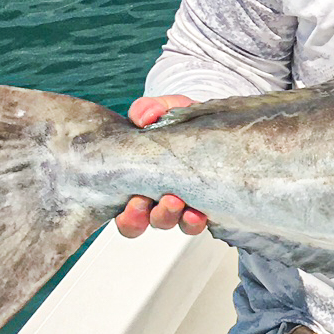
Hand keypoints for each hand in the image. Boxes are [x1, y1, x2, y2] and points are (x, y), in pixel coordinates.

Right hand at [114, 95, 208, 237]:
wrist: (208, 122)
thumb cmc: (176, 121)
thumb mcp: (161, 110)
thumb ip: (148, 109)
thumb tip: (143, 116)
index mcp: (138, 182)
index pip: (125, 213)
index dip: (128, 215)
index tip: (136, 200)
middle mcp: (157, 199)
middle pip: (147, 223)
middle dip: (153, 216)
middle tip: (164, 201)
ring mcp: (182, 205)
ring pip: (174, 224)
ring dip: (177, 218)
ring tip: (184, 205)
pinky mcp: (206, 205)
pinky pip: (201, 222)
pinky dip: (199, 219)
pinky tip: (202, 212)